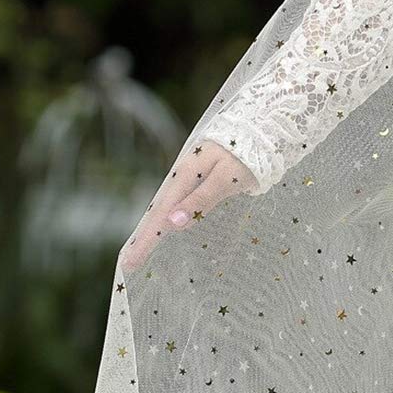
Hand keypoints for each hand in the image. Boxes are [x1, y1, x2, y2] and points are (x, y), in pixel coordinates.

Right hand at [118, 140, 257, 273]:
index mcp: (185, 174)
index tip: (129, 263)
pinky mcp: (203, 179)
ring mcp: (193, 177)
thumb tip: (172, 223)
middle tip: (128, 263)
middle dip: (144, 238)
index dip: (146, 240)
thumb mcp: (227, 177)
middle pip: (159, 211)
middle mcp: (184, 176)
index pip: (160, 214)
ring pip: (168, 207)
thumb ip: (202, 198)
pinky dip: (171, 218)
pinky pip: (181, 203)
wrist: (264, 128)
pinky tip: (169, 228)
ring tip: (141, 250)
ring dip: (154, 229)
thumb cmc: (249, 155)